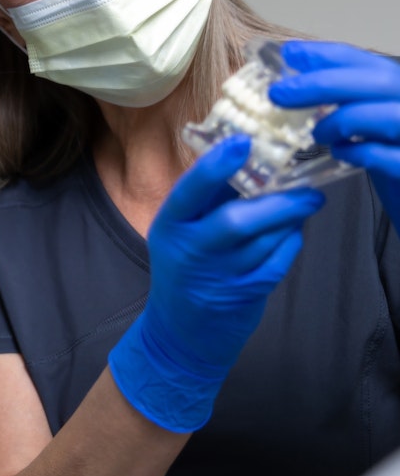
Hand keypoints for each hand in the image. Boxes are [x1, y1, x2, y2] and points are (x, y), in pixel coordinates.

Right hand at [108, 135, 325, 431]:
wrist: (178, 332)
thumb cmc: (184, 269)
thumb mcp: (179, 232)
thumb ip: (206, 199)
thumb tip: (248, 155)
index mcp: (169, 226)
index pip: (188, 191)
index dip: (214, 165)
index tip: (242, 142)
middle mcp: (189, 250)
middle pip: (235, 220)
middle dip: (277, 201)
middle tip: (307, 188)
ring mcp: (217, 275)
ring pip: (264, 240)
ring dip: (290, 219)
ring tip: (305, 203)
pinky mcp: (243, 294)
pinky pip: (277, 262)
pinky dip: (290, 244)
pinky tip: (292, 234)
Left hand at [269, 39, 399, 226]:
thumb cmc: (390, 155)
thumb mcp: (366, 120)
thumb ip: (343, 100)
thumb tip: (292, 86)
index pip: (365, 60)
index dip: (325, 54)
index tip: (289, 53)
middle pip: (378, 80)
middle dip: (322, 83)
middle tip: (278, 94)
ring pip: (388, 115)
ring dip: (342, 120)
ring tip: (316, 134)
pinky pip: (388, 156)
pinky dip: (358, 152)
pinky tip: (340, 154)